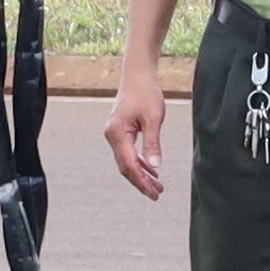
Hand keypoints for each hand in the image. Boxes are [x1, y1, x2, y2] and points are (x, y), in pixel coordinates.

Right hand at [106, 63, 167, 199]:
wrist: (138, 76)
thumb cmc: (145, 93)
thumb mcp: (153, 118)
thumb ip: (152, 143)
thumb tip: (154, 166)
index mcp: (117, 134)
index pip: (129, 165)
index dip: (141, 181)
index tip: (154, 193)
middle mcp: (112, 136)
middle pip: (125, 167)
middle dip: (141, 182)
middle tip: (157, 194)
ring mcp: (114, 134)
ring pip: (127, 161)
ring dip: (141, 174)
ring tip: (157, 186)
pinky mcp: (120, 132)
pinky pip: (128, 153)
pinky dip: (139, 163)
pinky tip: (150, 170)